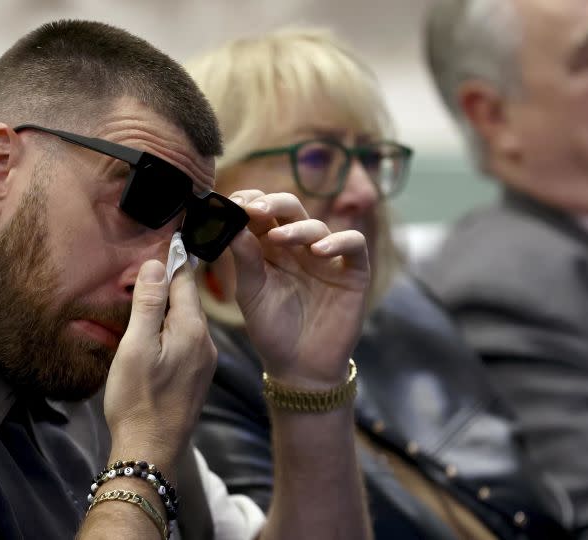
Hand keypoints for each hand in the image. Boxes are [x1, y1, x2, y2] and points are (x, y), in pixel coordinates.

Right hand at [103, 259, 216, 477]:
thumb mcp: (136, 346)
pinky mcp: (197, 375)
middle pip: (188, 297)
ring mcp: (204, 360)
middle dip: (172, 278)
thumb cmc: (138, 399)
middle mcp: (205, 341)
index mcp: (192, 329)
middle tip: (155, 255)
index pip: (185, 279)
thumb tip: (157, 263)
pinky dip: (172, 325)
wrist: (151, 450)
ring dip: (171, 303)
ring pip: (187, 318)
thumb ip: (148, 304)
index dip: (173, 256)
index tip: (169, 232)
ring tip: (151, 288)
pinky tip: (157, 328)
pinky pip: (187, 338)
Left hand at [228, 190, 369, 386]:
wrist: (300, 367)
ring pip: (318, 226)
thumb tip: (233, 224)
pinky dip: (339, 241)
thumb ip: (244, 259)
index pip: (263, 213)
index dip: (250, 201)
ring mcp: (328, 258)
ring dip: (298, 227)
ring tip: (281, 238)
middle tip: (255, 209)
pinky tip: (319, 251)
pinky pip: (354, 244)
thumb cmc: (272, 330)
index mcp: (271, 248)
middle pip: (291, 209)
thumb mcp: (251, 293)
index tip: (234, 203)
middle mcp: (299, 247)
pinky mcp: (353, 272)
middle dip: (272, 203)